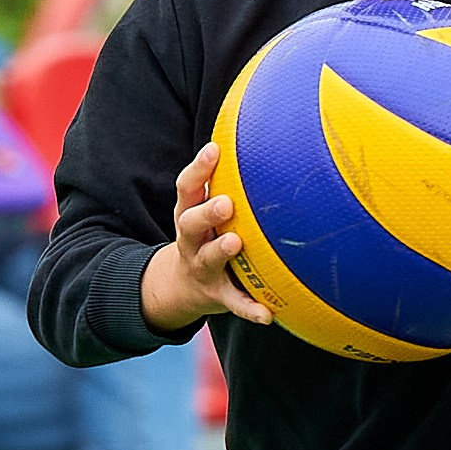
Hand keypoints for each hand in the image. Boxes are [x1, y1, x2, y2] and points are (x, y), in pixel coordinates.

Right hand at [139, 140, 274, 332]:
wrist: (182, 286)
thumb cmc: (206, 234)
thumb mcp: (205, 207)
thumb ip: (226, 180)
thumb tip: (267, 134)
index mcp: (188, 213)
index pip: (187, 188)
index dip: (199, 169)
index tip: (213, 150)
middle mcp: (191, 240)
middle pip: (189, 222)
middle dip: (206, 211)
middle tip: (225, 203)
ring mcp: (202, 268)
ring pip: (208, 259)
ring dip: (221, 251)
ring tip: (236, 243)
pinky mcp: (218, 295)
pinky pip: (234, 303)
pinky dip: (250, 309)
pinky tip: (268, 315)